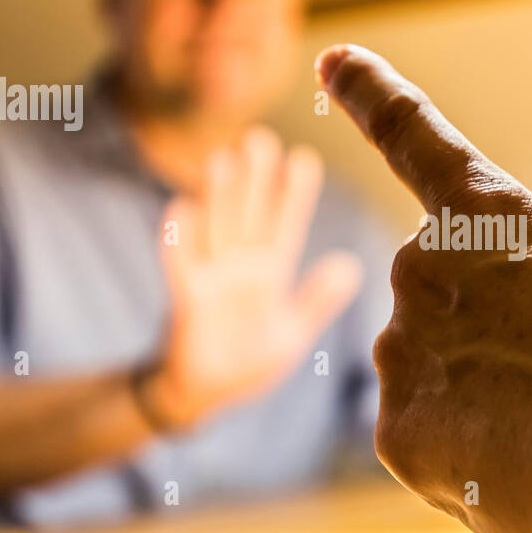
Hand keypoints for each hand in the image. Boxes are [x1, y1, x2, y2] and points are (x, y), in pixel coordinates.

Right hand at [145, 128, 362, 427]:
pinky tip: (182, 209)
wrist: (205, 394)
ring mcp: (212, 279)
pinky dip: (180, 239)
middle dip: (254, 178)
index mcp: (269, 272)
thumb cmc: (249, 361)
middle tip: (261, 138)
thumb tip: (351, 266)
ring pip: (216, 228)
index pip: (285, 224)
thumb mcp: (293, 332)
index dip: (293, 193)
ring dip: (218, 196)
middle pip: (248, 214)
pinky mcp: (188, 300)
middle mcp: (240, 267)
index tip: (304, 159)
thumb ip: (318, 299)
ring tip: (224, 158)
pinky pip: (182, 266)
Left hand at [316, 44, 531, 532]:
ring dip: (482, 394)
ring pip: (433, 372)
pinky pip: (426, 438)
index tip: (332, 58)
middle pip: (444, 296)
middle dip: (491, 328)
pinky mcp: (397, 431)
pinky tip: (526, 461)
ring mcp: (402, 350)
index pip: (414, 134)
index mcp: (485, 210)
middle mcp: (422, 267)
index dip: (371, 93)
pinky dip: (468, 452)